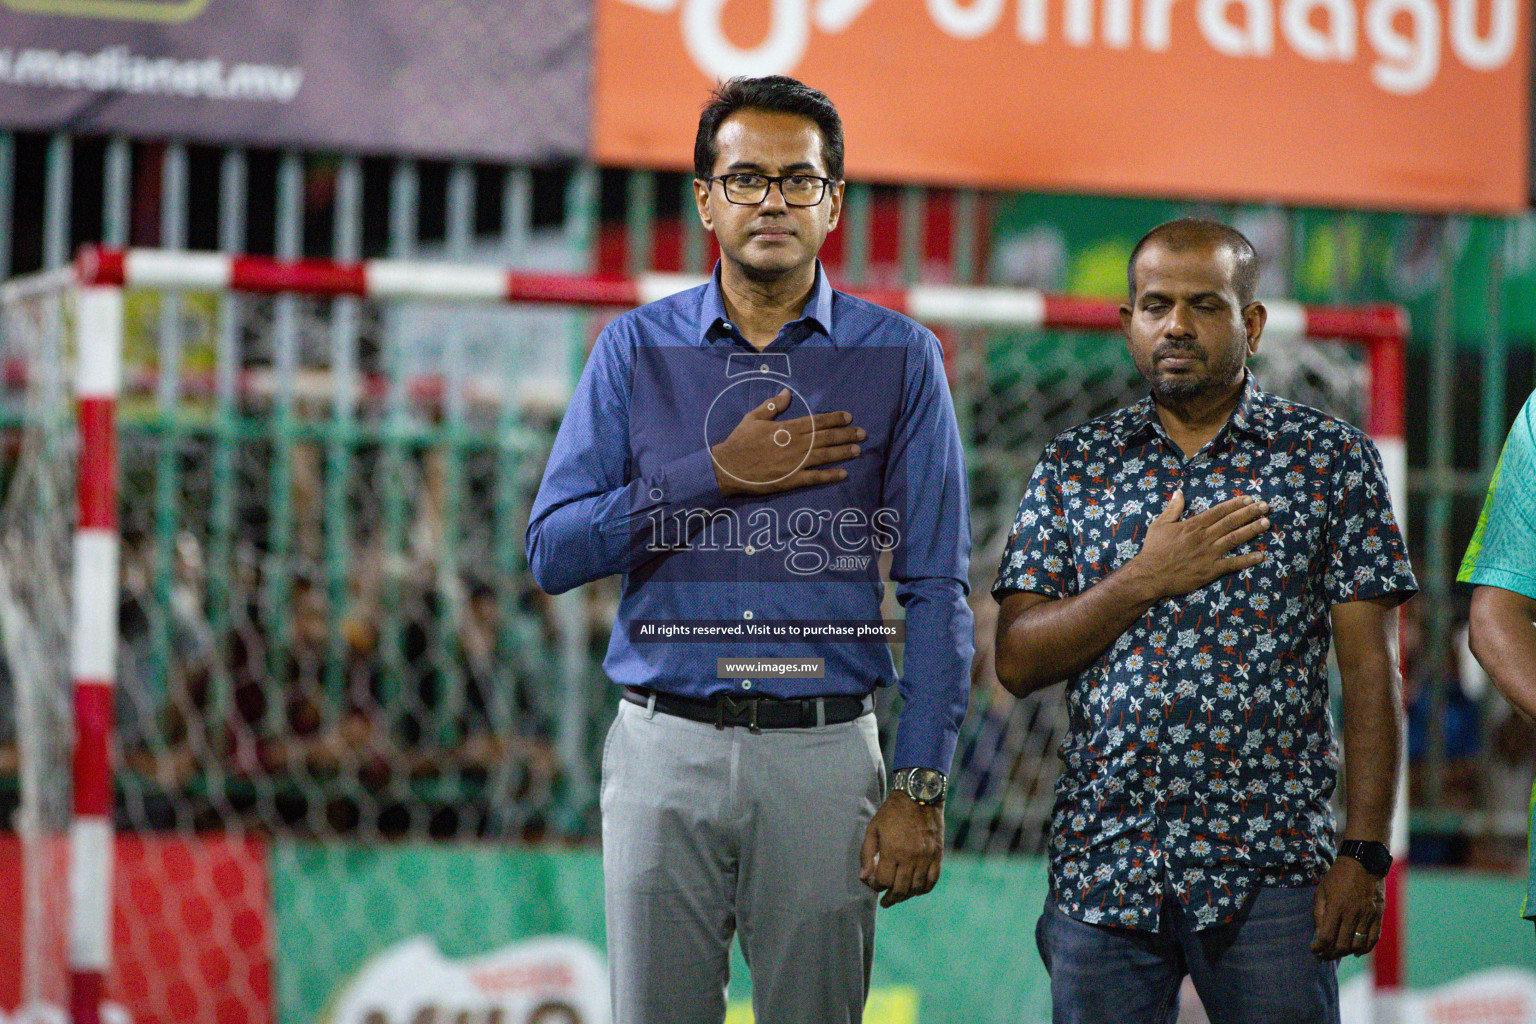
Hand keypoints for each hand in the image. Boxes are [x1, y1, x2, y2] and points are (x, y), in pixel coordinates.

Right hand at [710, 388, 864, 496]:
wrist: (729, 467)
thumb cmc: (740, 441)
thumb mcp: (754, 417)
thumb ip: (773, 405)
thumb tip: (787, 393)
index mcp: (788, 428)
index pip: (817, 421)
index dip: (835, 419)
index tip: (849, 417)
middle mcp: (796, 444)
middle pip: (827, 437)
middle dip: (846, 434)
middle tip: (862, 433)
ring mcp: (795, 463)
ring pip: (825, 456)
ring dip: (843, 452)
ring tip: (857, 450)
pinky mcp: (791, 479)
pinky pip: (815, 477)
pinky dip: (830, 476)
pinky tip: (843, 474)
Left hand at [859, 790, 942, 907]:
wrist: (919, 796)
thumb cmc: (892, 812)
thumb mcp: (873, 828)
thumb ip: (866, 854)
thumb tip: (864, 877)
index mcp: (892, 851)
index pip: (883, 881)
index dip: (876, 886)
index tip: (873, 883)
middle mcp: (910, 857)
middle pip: (900, 889)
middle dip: (890, 898)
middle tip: (885, 901)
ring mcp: (926, 857)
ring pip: (916, 888)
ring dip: (906, 896)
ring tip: (898, 897)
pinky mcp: (937, 855)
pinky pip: (932, 880)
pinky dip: (924, 889)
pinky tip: (916, 890)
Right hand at [1126, 490, 1270, 600]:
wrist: (1150, 574)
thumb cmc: (1154, 549)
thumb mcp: (1159, 524)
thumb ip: (1173, 508)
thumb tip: (1179, 492)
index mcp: (1193, 525)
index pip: (1219, 511)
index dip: (1235, 504)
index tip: (1249, 498)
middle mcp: (1204, 537)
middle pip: (1231, 522)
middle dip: (1250, 513)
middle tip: (1265, 506)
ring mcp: (1209, 554)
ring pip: (1235, 539)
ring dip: (1252, 530)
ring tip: (1267, 523)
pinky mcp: (1210, 570)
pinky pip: (1232, 564)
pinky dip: (1247, 560)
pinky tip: (1260, 556)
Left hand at [1311, 854, 1385, 958]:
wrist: (1363, 863)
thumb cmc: (1338, 877)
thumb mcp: (1322, 891)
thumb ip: (1319, 913)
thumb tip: (1319, 935)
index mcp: (1336, 907)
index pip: (1327, 936)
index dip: (1319, 947)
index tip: (1314, 950)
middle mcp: (1353, 914)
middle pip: (1342, 945)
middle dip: (1331, 954)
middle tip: (1324, 955)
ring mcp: (1368, 916)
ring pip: (1358, 945)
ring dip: (1346, 952)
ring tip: (1338, 952)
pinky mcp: (1378, 916)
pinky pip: (1373, 939)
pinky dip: (1365, 949)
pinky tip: (1356, 952)